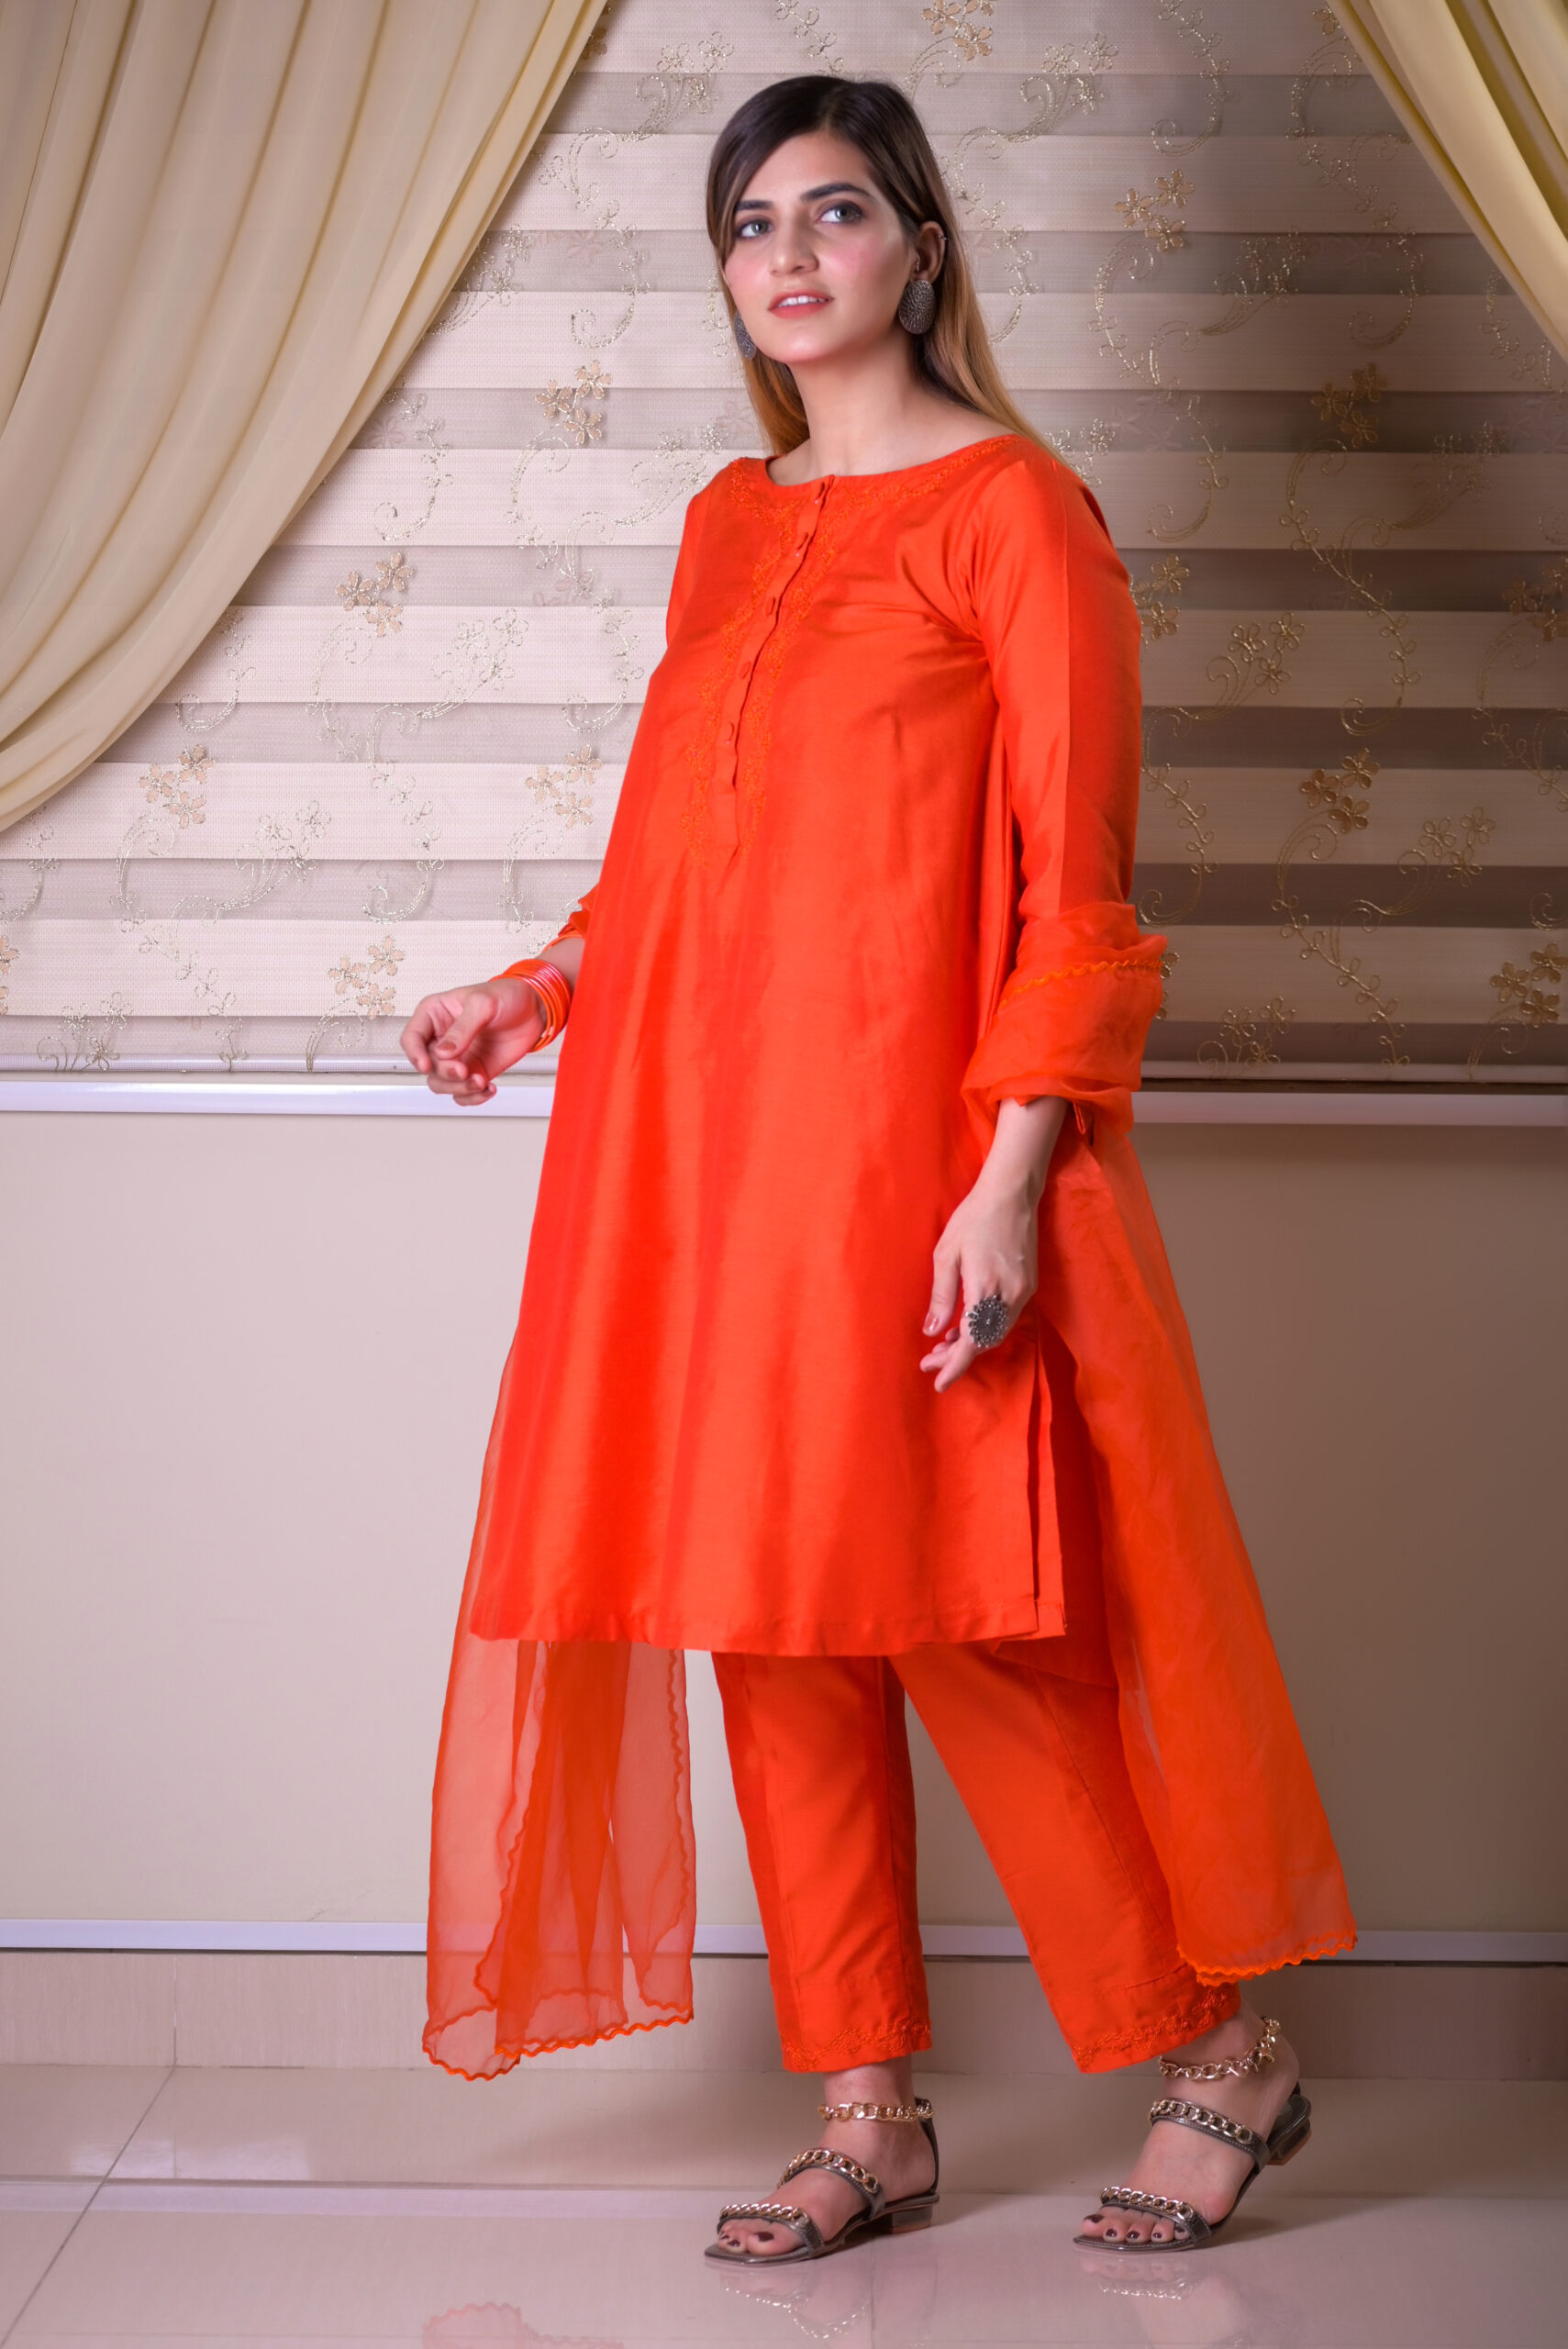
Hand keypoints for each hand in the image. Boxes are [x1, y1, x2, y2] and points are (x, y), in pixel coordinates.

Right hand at [399, 979, 545, 1106]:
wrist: (535, 1009)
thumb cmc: (507, 995)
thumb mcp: (483, 1004)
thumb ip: (462, 1028)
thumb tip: (443, 1052)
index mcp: (435, 1015)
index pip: (411, 1038)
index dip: (415, 1054)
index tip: (427, 1065)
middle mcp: (441, 1038)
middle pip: (427, 1066)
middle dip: (445, 1073)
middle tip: (464, 1070)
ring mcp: (457, 1058)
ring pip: (442, 1084)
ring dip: (459, 1088)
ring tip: (480, 1081)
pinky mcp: (473, 1071)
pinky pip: (462, 1093)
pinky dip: (473, 1097)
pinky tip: (489, 1087)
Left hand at [919, 1096, 1065, 1390]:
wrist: (1011, 1194)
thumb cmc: (973, 1219)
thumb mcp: (946, 1255)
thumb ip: (941, 1296)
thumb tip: (932, 1332)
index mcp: (986, 1290)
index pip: (971, 1343)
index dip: (955, 1367)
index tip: (938, 1382)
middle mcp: (1010, 1297)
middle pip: (984, 1343)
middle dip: (958, 1357)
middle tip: (930, 1360)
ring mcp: (1023, 1292)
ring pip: (996, 1333)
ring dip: (971, 1343)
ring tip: (944, 1344)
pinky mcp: (1028, 1285)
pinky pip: (1005, 1319)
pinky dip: (984, 1328)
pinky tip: (965, 1325)